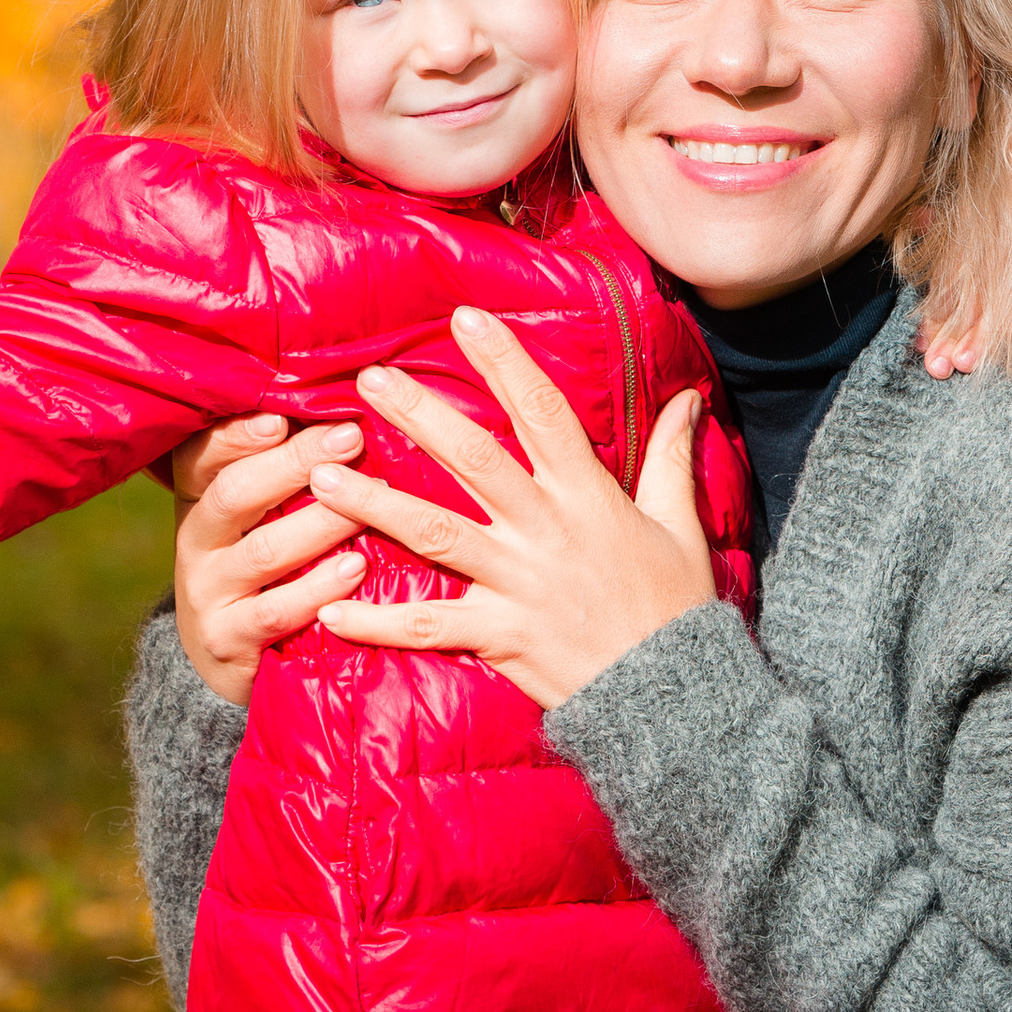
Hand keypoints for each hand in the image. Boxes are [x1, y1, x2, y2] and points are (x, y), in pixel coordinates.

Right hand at [168, 414, 368, 704]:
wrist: (228, 655)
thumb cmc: (264, 564)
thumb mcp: (260, 513)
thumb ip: (288, 468)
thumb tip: (351, 410)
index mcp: (200, 497)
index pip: (203, 454)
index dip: (239, 434)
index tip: (284, 416)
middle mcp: (196, 539)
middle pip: (234, 493)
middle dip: (295, 463)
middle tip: (351, 438)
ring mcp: (207, 592)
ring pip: (262, 551)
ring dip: (320, 524)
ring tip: (369, 502)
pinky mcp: (226, 641)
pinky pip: (274, 612)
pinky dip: (317, 590)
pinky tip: (356, 571)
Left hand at [311, 306, 717, 708]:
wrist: (671, 693)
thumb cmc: (674, 608)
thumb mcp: (681, 526)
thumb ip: (672, 459)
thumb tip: (689, 399)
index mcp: (586, 496)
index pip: (543, 411)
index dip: (505, 361)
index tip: (468, 318)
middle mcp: (543, 530)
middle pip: (473, 459)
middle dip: (420, 414)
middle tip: (370, 379)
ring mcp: (516, 584)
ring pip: (433, 534)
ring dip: (373, 504)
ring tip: (322, 477)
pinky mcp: (498, 635)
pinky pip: (428, 627)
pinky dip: (376, 624)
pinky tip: (328, 614)